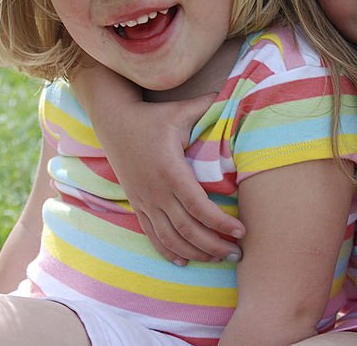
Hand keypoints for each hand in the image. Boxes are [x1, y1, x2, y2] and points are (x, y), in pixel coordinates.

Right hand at [97, 92, 245, 263]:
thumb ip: (209, 106)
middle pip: (187, 230)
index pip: (199, 207)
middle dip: (215, 245)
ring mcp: (144, 200)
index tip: (242, 231)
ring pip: (171, 238)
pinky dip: (169, 252)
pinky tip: (184, 262)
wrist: (114, 121)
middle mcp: (156, 191)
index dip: (221, 223)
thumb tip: (236, 94)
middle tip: (238, 254)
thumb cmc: (153, 116)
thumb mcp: (181, 110)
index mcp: (170, 170)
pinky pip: (152, 235)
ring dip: (196, 253)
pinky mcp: (137, 204)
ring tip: (219, 258)